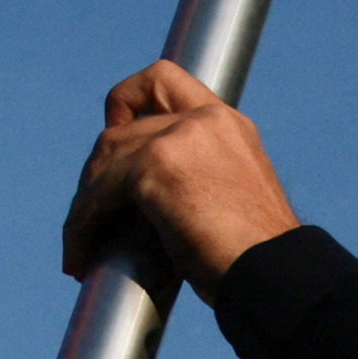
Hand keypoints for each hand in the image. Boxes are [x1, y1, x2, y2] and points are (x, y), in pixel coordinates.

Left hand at [64, 61, 302, 288]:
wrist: (279, 278)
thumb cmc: (256, 259)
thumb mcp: (229, 196)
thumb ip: (194, 175)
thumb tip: (140, 194)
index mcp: (228, 125)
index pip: (164, 80)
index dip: (128, 100)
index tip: (115, 132)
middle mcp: (206, 121)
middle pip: (121, 131)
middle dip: (98, 177)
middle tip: (91, 220)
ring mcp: (180, 139)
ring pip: (105, 161)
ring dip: (85, 207)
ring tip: (80, 248)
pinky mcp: (157, 167)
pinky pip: (99, 193)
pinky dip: (81, 226)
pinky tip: (78, 258)